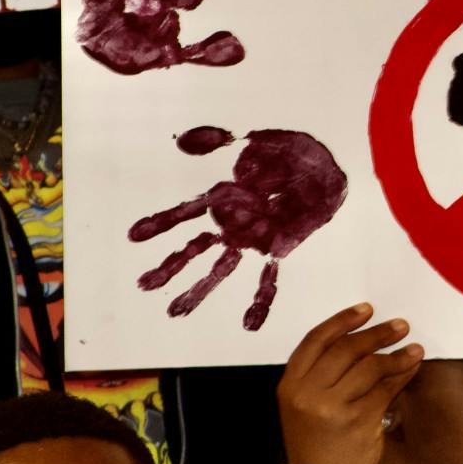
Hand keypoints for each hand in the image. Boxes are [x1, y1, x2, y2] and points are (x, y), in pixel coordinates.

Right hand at [129, 126, 348, 330]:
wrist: (327, 166)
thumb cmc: (292, 151)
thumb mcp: (257, 140)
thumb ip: (221, 142)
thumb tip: (186, 143)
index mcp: (226, 198)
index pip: (186, 213)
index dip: (161, 223)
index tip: (134, 235)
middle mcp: (234, 223)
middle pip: (194, 249)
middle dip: (170, 267)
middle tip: (143, 284)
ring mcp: (254, 239)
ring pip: (221, 270)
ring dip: (200, 290)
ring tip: (177, 311)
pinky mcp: (279, 247)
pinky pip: (268, 278)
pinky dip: (259, 300)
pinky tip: (249, 323)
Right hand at [277, 303, 423, 463]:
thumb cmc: (317, 442)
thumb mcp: (305, 406)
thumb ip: (323, 374)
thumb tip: (364, 339)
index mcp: (289, 385)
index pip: (316, 340)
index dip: (342, 321)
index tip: (366, 310)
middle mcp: (306, 394)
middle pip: (346, 349)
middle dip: (376, 334)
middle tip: (400, 326)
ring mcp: (332, 407)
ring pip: (369, 367)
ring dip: (396, 354)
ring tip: (414, 348)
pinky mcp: (358, 421)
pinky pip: (385, 389)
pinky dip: (402, 375)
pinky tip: (412, 367)